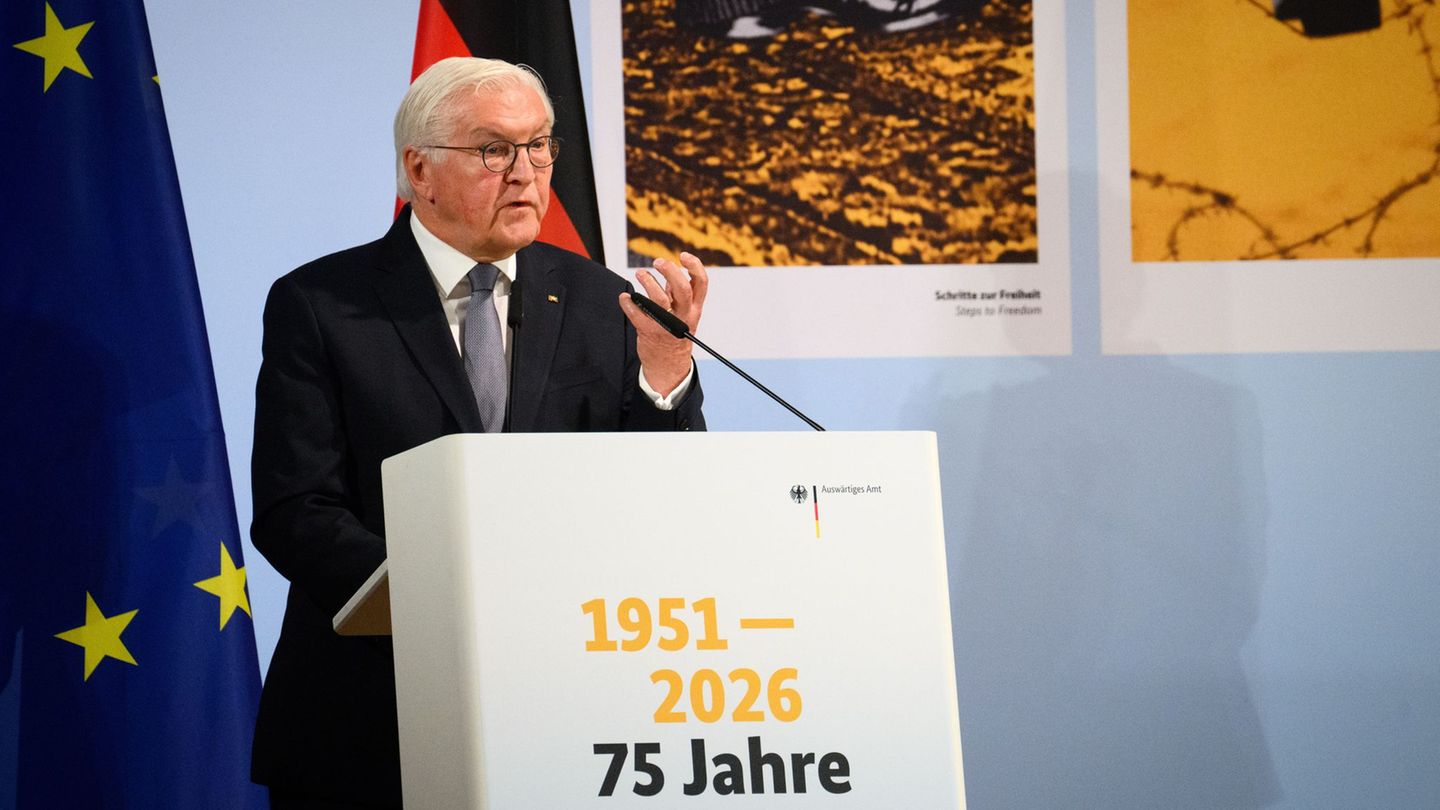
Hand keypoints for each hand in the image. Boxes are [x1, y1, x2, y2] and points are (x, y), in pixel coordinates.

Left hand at [618, 251, 708, 396]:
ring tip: (640, 273)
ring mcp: (667, 324)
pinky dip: (628, 303)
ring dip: (648, 282)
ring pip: (660, 300)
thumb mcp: (684, 312)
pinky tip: (624, 297)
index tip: (683, 255)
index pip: (701, 283)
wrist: (669, 364)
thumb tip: (671, 269)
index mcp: (695, 308)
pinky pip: (637, 315)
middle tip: (658, 262)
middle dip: (670, 271)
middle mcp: (684, 316)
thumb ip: (677, 292)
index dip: (694, 266)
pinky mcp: (649, 332)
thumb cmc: (675, 332)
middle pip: (682, 289)